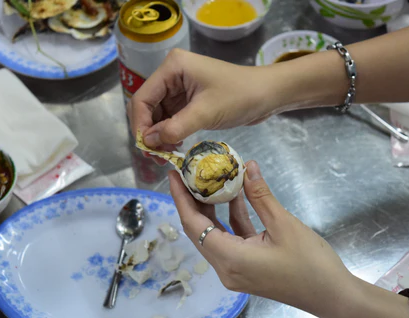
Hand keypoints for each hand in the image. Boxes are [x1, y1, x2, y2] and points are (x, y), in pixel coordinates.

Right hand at [129, 49, 276, 163]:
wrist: (268, 94)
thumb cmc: (239, 96)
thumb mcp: (205, 113)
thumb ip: (174, 128)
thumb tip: (148, 142)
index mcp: (172, 68)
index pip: (142, 98)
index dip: (140, 125)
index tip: (146, 148)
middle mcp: (172, 75)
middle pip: (149, 107)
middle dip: (150, 132)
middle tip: (156, 157)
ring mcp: (181, 87)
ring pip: (159, 115)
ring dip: (160, 135)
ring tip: (167, 156)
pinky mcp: (190, 99)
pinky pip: (172, 118)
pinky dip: (171, 133)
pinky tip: (175, 147)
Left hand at [168, 160, 356, 317]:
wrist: (332, 296)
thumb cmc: (310, 263)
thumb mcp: (284, 224)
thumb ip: (261, 195)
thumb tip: (247, 166)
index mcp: (230, 259)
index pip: (193, 225)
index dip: (181, 198)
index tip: (174, 174)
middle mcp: (226, 267)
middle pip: (199, 230)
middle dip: (193, 200)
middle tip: (190, 172)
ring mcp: (235, 270)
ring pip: (214, 234)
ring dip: (213, 208)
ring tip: (210, 179)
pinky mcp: (247, 267)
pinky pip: (231, 239)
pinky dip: (232, 218)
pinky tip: (237, 195)